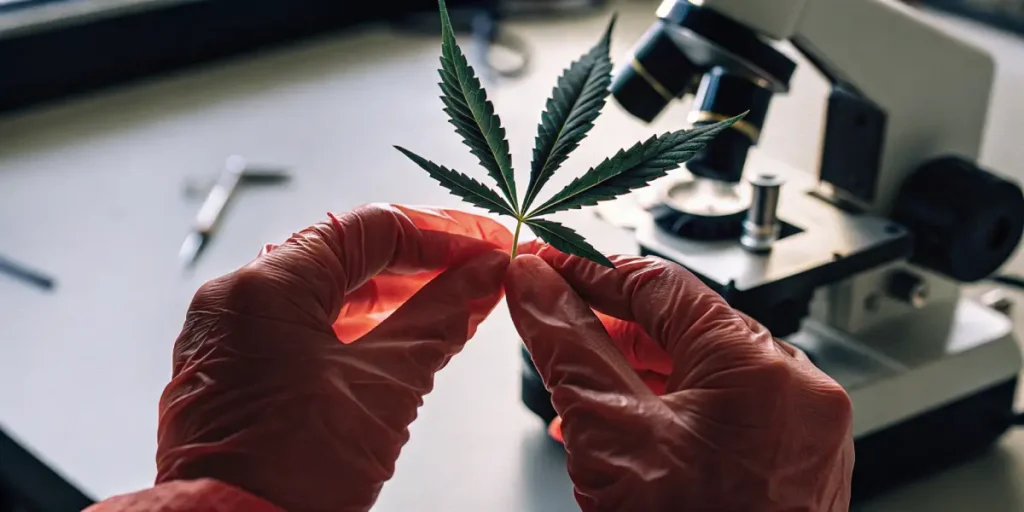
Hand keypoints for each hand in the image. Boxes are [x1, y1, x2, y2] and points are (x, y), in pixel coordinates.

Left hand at [155, 204, 511, 511]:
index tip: (483, 245)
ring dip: (392, 296)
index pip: (369, 228)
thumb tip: (481, 277)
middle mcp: (236, 300)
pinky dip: (355, 328)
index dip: (440, 234)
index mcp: (265, 287)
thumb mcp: (388, 385)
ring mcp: (229, 336)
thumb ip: (441, 317)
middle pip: (345, 255)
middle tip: (476, 273)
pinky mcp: (233, 371)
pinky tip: (402, 337)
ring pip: (324, 292)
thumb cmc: (290, 475)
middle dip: (419, 264)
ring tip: (452, 306)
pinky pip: (302, 327)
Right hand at [505, 247, 853, 510]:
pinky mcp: (792, 463)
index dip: (591, 271)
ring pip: (701, 371)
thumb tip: (535, 285)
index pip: (661, 284)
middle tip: (551, 324)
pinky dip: (668, 410)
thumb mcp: (609, 434)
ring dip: (632, 372)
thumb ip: (567, 345)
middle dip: (608, 328)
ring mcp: (801, 431)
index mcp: (763, 368)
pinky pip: (724, 412)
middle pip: (684, 327)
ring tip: (577, 389)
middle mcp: (797, 392)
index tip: (548, 266)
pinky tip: (625, 428)